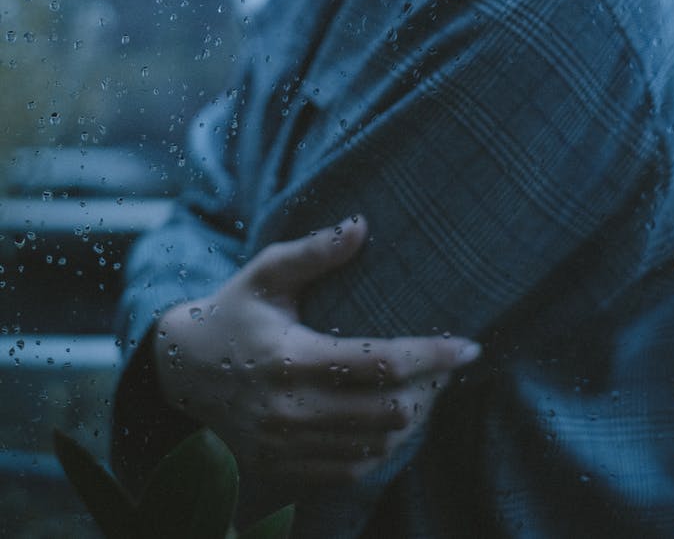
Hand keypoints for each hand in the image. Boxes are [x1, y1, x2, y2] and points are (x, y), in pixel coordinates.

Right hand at [152, 215, 479, 484]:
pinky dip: (383, 446)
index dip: (432, 356)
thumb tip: (361, 225)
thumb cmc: (233, 312)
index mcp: (291, 358)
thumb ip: (314, 252)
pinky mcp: (284, 469)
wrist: (181, 373)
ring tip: (430, 387)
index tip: (470, 346)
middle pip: (387, 412)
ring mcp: (286, 447)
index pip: (379, 363)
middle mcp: (290, 411)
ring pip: (376, 445)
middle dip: (431, 389)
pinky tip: (395, 418)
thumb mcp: (266, 273)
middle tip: (449, 364)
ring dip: (413, 419)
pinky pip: (352, 468)